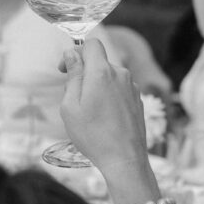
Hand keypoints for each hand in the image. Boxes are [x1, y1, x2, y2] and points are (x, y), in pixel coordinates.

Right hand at [59, 40, 148, 173]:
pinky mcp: (138, 100)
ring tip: (89, 112)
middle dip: (84, 73)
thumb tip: (72, 54)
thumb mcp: (71, 106)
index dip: (75, 52)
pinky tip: (104, 118)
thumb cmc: (93, 135)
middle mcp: (120, 75)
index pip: (91, 44)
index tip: (65, 69)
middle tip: (73, 97)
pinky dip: (109, 96)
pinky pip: (119, 89)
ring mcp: (132, 88)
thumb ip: (72, 76)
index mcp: (102, 72)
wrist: (124, 159)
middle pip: (99, 62)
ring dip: (97, 86)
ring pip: (109, 77)